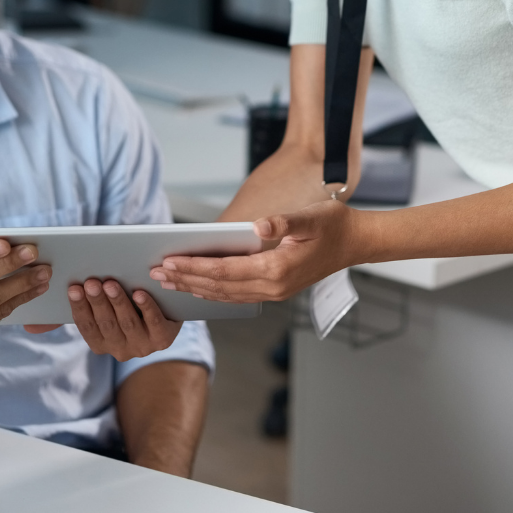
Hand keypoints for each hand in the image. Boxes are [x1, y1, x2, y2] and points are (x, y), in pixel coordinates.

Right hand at [63, 278, 182, 359]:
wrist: (166, 315)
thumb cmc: (130, 309)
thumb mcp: (110, 311)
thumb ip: (94, 303)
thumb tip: (74, 282)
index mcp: (102, 344)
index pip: (87, 327)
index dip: (80, 308)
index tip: (74, 288)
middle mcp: (120, 350)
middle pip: (106, 324)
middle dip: (97, 302)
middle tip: (91, 283)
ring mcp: (142, 346)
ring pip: (127, 323)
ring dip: (118, 302)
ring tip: (110, 284)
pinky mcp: (162, 339)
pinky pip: (153, 322)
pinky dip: (146, 307)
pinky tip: (139, 294)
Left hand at [150, 200, 358, 302]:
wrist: (356, 242)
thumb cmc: (333, 225)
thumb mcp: (310, 217)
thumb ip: (284, 222)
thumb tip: (258, 225)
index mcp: (277, 269)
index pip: (225, 271)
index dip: (194, 267)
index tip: (169, 262)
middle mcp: (273, 286)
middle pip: (219, 287)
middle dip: (186, 280)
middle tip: (156, 274)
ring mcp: (274, 292)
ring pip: (225, 295)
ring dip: (195, 288)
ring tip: (169, 282)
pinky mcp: (275, 289)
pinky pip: (236, 295)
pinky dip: (213, 292)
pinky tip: (198, 287)